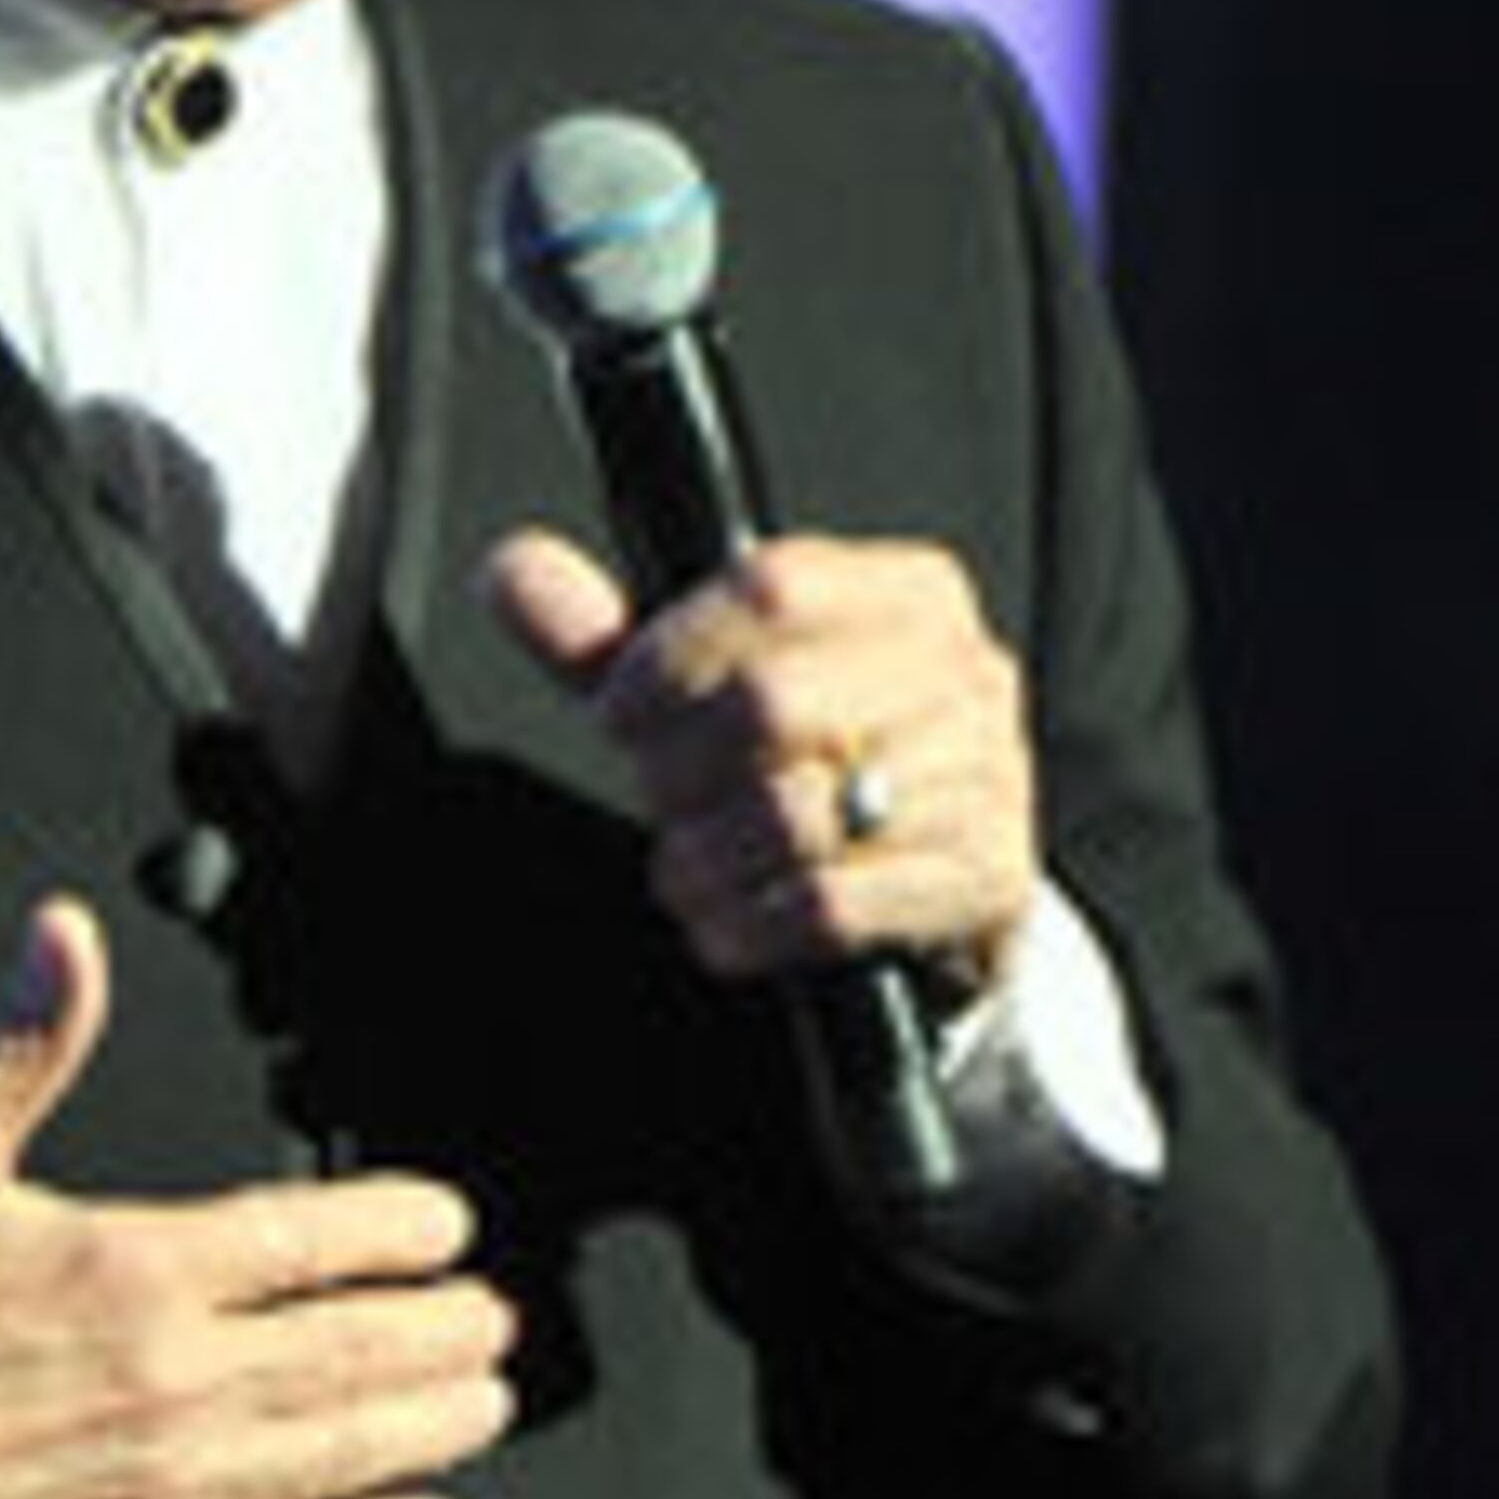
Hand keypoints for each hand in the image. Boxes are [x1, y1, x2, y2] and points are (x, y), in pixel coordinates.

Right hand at [0, 893, 516, 1498]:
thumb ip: (19, 1045)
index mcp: (134, 1268)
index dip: (403, 1229)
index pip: (315, 1237)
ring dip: (435, 1424)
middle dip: (446, 1330)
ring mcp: (171, 1485)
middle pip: (360, 1348)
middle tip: (491, 1318)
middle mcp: (175, 1382)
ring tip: (483, 1401)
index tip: (444, 1225)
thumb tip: (64, 937)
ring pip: (350, 1450)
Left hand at [483, 522, 1036, 994]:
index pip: (771, 587)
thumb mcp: (712, 692)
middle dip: (676, 772)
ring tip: (687, 866)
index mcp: (900, 594)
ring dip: (702, 859)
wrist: (936, 878)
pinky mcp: (982, 876)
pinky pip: (827, 907)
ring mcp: (984, 775)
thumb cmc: (817, 764)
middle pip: (771, 705)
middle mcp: (960, 671)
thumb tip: (513, 573)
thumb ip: (607, 640)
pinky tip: (727, 920)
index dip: (667, 658)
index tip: (618, 714)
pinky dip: (746, 925)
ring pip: (794, 817)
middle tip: (658, 800)